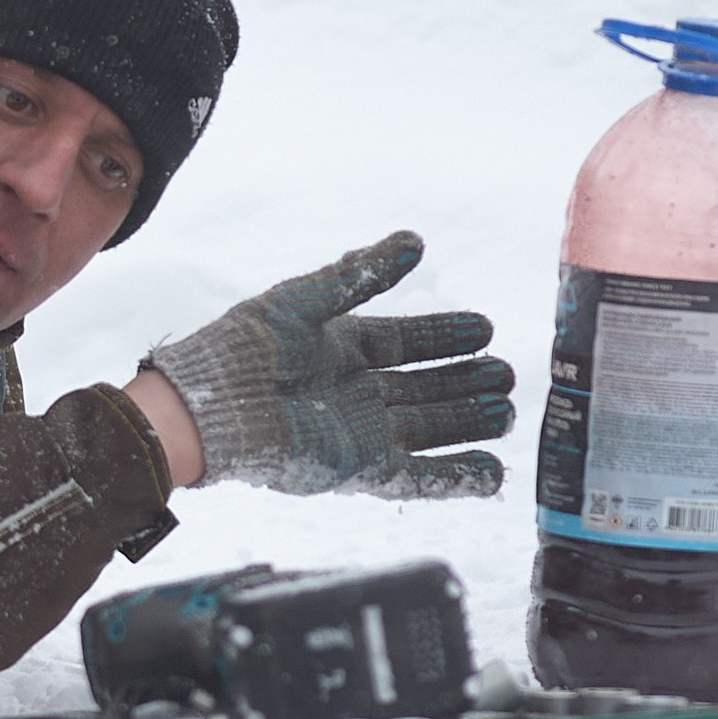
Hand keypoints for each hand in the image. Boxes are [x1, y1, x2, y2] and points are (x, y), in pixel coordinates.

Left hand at [142, 231, 513, 497]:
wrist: (210, 407)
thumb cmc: (245, 347)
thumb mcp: (306, 299)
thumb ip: (360, 274)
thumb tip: (415, 241)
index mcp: (341, 348)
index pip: (406, 342)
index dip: (445, 336)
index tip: (485, 328)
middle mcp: (355, 391)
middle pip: (425, 387)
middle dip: (467, 382)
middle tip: (506, 374)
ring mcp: (359, 432)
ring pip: (428, 428)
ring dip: (468, 424)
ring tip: (507, 414)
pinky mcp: (358, 469)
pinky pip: (416, 477)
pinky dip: (453, 477)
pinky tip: (490, 474)